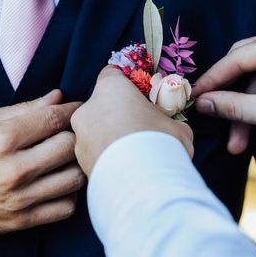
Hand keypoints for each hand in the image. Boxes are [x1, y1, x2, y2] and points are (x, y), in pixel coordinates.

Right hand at [0, 91, 83, 251]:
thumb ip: (20, 110)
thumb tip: (55, 97)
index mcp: (1, 139)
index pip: (54, 118)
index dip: (72, 110)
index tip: (76, 109)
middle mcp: (14, 169)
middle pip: (70, 146)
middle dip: (76, 135)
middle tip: (74, 133)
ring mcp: (20, 198)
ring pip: (75, 178)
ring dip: (76, 165)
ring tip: (67, 159)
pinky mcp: (22, 221)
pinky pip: (66, 207)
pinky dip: (69, 195)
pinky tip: (59, 184)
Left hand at [72, 67, 193, 176]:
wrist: (143, 183)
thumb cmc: (161, 142)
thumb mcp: (176, 126)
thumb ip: (167, 121)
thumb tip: (171, 128)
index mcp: (110, 89)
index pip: (111, 74)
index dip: (126, 85)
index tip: (139, 97)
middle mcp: (88, 109)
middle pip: (100, 106)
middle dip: (116, 116)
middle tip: (137, 131)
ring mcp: (79, 138)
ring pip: (94, 133)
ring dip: (109, 140)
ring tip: (132, 157)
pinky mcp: (79, 164)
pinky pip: (94, 156)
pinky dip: (106, 161)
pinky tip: (125, 171)